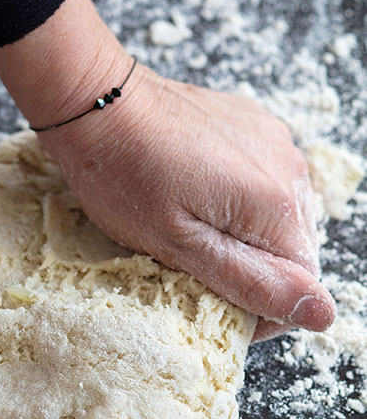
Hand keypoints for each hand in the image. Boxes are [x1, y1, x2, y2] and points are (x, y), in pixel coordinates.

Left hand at [0, 0, 333, 341]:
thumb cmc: (124, 178)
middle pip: (294, 246)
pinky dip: (239, 198)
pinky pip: (262, 177)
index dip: (263, 308)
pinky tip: (197, 195)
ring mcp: (273, 139)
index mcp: (276, 204)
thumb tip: (321, 314)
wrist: (98, 104)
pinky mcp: (252, 123)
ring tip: (191, 229)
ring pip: (278, 213)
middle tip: (194, 268)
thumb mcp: (180, 246)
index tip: (216, 309)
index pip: (302, 281)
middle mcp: (289, 167)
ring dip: (246, 233)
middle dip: (253, 270)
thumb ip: (252, 282)